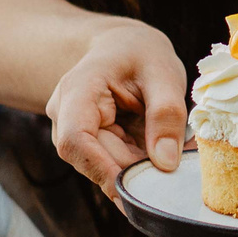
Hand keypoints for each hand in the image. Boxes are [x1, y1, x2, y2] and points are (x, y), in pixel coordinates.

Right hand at [46, 19, 188, 195]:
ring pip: (102, 164)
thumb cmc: (140, 53)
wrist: (122, 46)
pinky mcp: (87, 141)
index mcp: (79, 89)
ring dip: (136, 166)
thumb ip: (166, 114)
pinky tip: (155, 149)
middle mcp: (65, 113)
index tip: (134, 191)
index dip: (101, 170)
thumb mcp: (163, 74)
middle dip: (132, 169)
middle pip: (92, 158)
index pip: (76, 140)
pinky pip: (110, 161)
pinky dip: (136, 161)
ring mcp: (72, 129)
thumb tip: (165, 164)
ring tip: (167, 149)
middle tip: (172, 172)